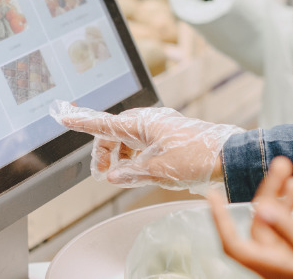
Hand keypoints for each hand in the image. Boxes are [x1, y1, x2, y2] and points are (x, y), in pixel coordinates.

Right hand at [50, 100, 243, 193]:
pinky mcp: (170, 139)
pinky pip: (143, 145)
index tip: (62, 116)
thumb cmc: (198, 157)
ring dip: (120, 156)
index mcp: (143, 123)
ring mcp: (161, 129)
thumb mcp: (158, 170)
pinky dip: (135, 157)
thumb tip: (111, 176)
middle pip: (115, 132)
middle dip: (104, 151)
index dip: (82, 122)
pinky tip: (138, 171)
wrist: (230, 157)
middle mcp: (150, 122)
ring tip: (120, 175)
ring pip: (129, 140)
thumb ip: (129, 173)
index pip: (104, 123)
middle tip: (102, 173)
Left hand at [208, 157, 292, 278]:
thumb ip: (291, 233)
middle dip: (266, 192)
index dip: (220, 221)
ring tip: (292, 172)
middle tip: (282, 163)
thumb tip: (262, 210)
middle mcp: (277, 266)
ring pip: (275, 223)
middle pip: (259, 225)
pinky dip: (292, 209)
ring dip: (281, 197)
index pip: (235, 245)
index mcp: (274, 270)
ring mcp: (290, 262)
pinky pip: (290, 229)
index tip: (211, 194)